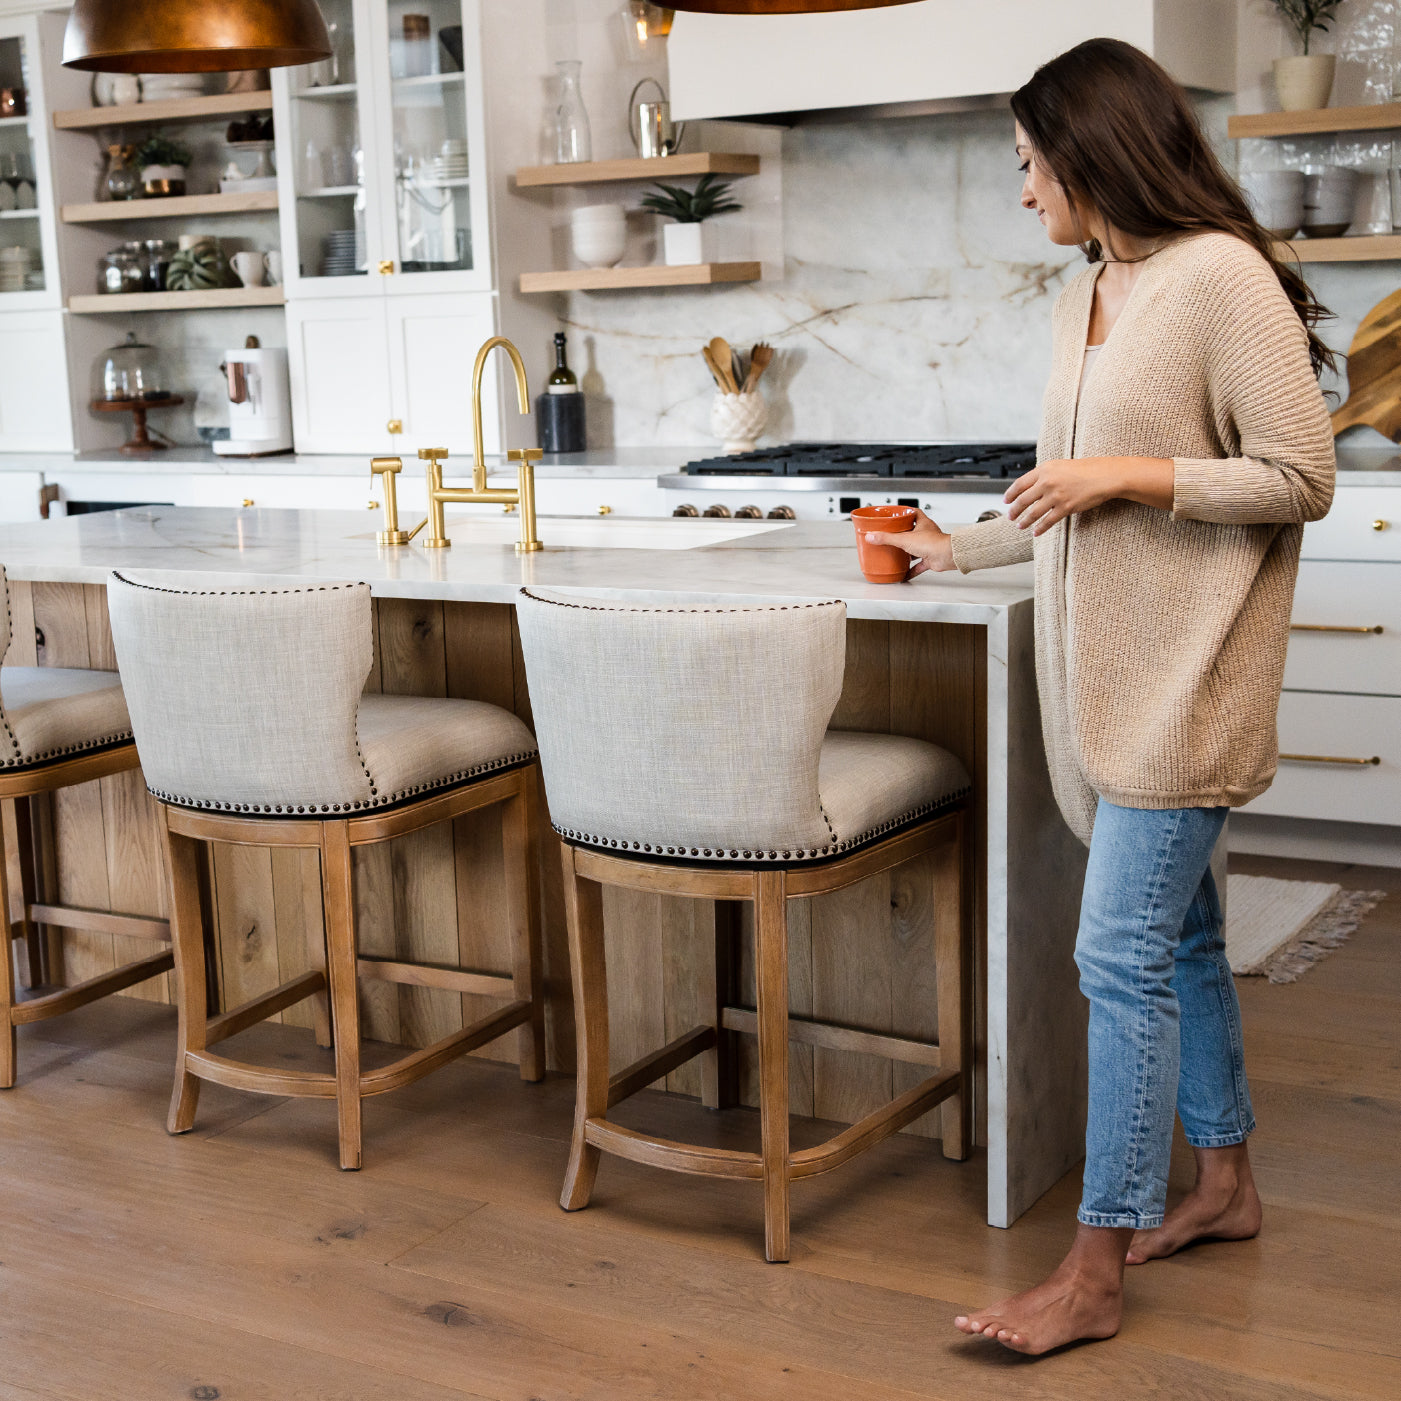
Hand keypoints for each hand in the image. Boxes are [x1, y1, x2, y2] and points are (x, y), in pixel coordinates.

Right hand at [864, 509, 954, 577]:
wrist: (947, 556)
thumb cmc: (933, 543)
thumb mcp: (904, 539)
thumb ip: (887, 538)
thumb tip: (872, 536)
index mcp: (923, 523)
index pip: (914, 513)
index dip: (905, 513)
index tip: (896, 515)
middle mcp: (926, 534)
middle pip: (913, 531)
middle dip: (902, 534)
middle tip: (891, 536)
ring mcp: (929, 546)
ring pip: (915, 548)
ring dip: (906, 552)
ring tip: (895, 554)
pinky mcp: (930, 559)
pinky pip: (919, 565)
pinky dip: (911, 569)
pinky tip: (904, 573)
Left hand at [1004, 456, 1173, 534]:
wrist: (1106, 475)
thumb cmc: (1086, 470)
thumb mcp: (1061, 466)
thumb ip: (1045, 475)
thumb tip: (1031, 487)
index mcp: (1045, 469)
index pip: (1020, 483)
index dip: (1010, 494)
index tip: (1006, 500)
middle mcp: (1047, 482)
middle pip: (1023, 500)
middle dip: (1015, 510)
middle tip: (1010, 516)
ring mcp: (1056, 495)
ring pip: (1033, 512)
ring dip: (1024, 521)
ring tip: (1020, 526)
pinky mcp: (1066, 507)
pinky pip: (1048, 521)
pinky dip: (1040, 528)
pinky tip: (1035, 532)